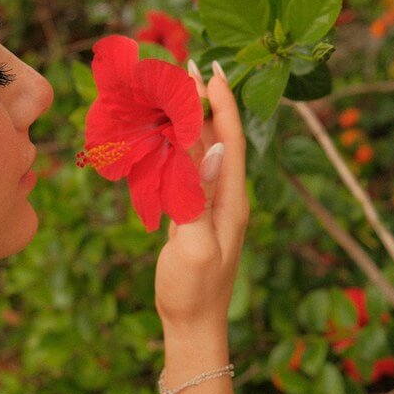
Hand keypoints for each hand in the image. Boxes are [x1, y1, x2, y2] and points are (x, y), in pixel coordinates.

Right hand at [154, 61, 248, 332]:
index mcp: (231, 199)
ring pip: (200, 150)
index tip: (209, 68)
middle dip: (204, 101)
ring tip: (174, 90)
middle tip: (186, 68)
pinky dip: (175, 144)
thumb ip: (199, 196)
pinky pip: (186, 168)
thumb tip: (208, 149)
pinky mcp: (194, 212)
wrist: (192, 324)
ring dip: (189, 119)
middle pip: (215, 137)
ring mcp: (210, 203)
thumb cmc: (192, 289)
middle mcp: (225, 195)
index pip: (228, 139)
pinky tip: (163, 134)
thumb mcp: (194, 244)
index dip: (221, 102)